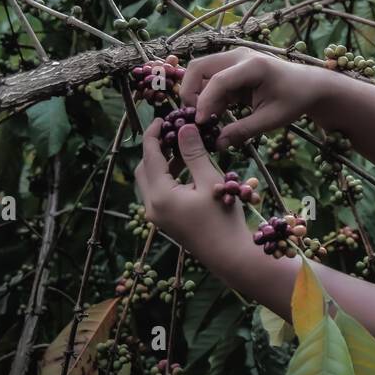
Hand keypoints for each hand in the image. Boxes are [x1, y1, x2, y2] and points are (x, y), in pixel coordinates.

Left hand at [133, 117, 249, 270]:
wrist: (230, 256)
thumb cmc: (223, 218)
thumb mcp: (210, 181)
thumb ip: (194, 154)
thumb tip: (184, 128)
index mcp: (160, 195)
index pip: (149, 155)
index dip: (153, 134)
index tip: (162, 118)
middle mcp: (152, 206)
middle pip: (144, 168)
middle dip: (156, 148)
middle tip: (173, 132)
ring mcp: (157, 216)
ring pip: (151, 181)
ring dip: (163, 163)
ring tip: (185, 148)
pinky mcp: (166, 222)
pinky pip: (159, 193)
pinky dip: (168, 178)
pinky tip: (188, 170)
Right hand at [179, 46, 325, 149]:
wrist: (309, 86)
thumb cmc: (294, 100)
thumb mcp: (271, 119)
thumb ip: (243, 131)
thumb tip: (217, 145)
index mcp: (253, 66)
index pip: (218, 80)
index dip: (204, 102)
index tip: (199, 123)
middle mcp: (239, 56)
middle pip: (199, 67)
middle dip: (190, 92)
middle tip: (195, 117)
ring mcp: (234, 59)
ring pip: (201, 72)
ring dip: (198, 95)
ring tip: (206, 119)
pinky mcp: (232, 67)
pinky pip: (211, 80)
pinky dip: (208, 97)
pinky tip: (215, 116)